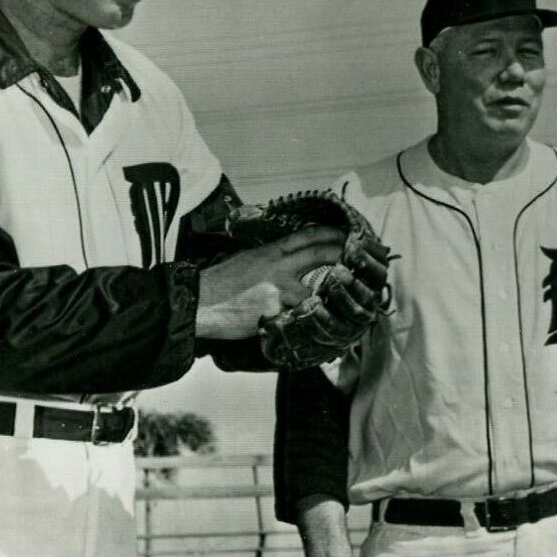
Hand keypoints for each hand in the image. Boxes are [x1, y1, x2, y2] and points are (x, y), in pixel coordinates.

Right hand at [196, 227, 346, 338]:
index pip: (307, 235)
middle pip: (319, 253)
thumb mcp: (246, 260)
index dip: (331, 234)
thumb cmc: (220, 284)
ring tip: (343, 297)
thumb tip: (292, 262)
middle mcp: (277, 265)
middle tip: (358, 259)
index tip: (347, 235)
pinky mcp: (275, 310)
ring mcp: (278, 287)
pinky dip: (312, 317)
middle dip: (343, 254)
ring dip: (332, 292)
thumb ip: (271, 259)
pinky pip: (301, 314)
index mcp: (270, 251)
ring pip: (316, 286)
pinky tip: (322, 321)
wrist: (198, 303)